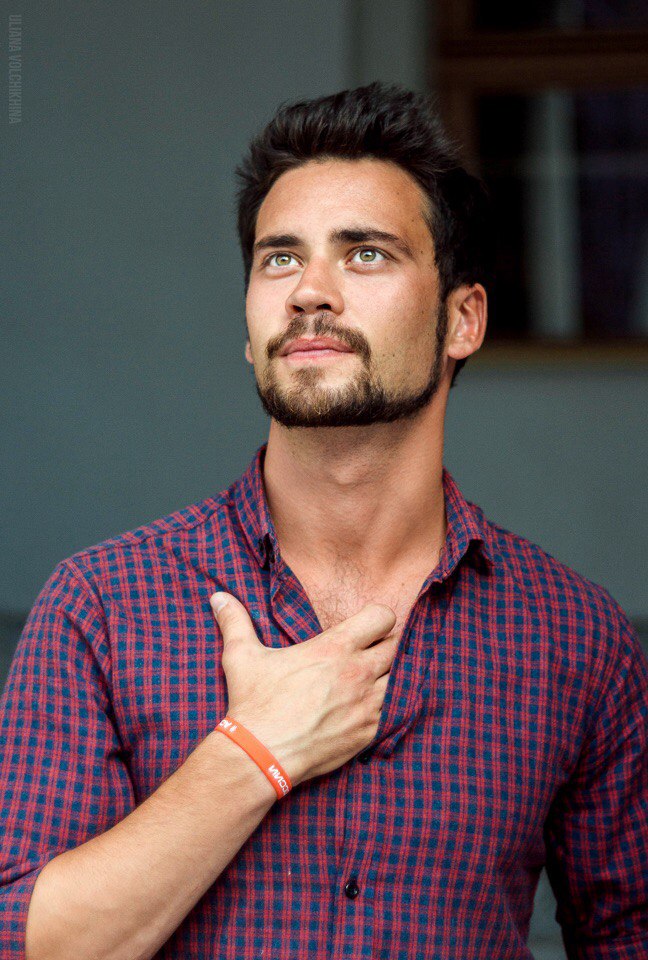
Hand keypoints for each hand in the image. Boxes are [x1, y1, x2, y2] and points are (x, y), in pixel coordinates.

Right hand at [209, 592, 397, 785]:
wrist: (260, 756)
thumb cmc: (254, 703)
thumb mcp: (241, 656)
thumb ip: (235, 621)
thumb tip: (217, 597)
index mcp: (335, 648)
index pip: (383, 616)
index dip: (377, 618)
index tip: (365, 626)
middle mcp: (358, 673)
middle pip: (396, 646)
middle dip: (385, 645)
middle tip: (368, 652)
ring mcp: (368, 705)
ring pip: (399, 679)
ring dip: (388, 677)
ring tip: (369, 680)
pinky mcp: (369, 733)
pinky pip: (393, 712)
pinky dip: (384, 707)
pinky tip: (366, 707)